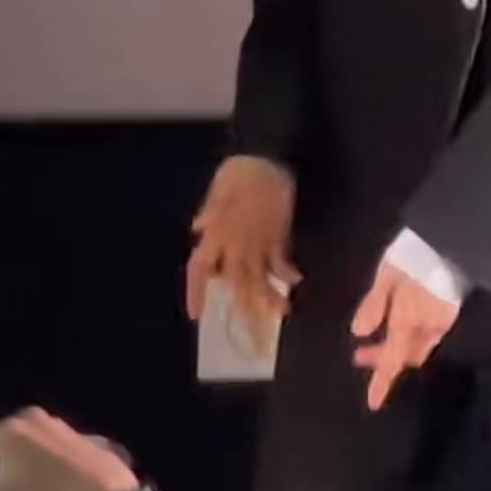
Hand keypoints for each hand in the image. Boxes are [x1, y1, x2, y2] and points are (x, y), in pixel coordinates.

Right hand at [186, 155, 300, 351]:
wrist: (266, 155)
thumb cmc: (240, 170)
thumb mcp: (225, 185)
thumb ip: (214, 208)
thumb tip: (198, 227)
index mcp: (216, 235)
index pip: (199, 268)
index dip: (196, 291)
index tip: (196, 315)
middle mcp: (233, 246)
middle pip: (234, 283)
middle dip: (241, 309)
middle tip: (251, 334)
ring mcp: (255, 244)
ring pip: (258, 278)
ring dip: (267, 297)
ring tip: (281, 313)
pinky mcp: (275, 239)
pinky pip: (278, 263)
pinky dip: (286, 274)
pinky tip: (295, 282)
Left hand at [350, 262, 459, 410]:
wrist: (450, 240)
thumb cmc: (412, 256)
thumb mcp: (386, 276)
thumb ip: (373, 305)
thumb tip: (359, 333)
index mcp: (409, 322)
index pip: (393, 361)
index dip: (382, 382)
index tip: (372, 403)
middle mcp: (429, 329)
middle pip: (406, 356)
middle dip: (384, 359)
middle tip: (361, 355)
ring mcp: (442, 321)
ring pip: (417, 347)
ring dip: (397, 348)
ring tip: (376, 338)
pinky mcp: (450, 311)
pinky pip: (427, 336)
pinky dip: (410, 338)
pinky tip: (400, 326)